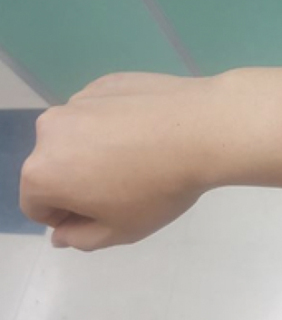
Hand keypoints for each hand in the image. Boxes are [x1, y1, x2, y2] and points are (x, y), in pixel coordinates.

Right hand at [20, 72, 220, 250]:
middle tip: (131, 187)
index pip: (38, 206)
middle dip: (82, 182)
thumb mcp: (121, 231)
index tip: (111, 213)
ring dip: (99, 150)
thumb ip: (81, 238)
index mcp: (43, 171)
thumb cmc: (159, 189)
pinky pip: (102, 111)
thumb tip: (62, 232)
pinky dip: (117, 123)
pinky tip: (152, 129)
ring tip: (145, 156)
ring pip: (79, 136)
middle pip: (56, 167)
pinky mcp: (107, 82)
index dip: (71, 218)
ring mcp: (79, 99)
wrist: (204, 129)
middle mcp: (50, 130)